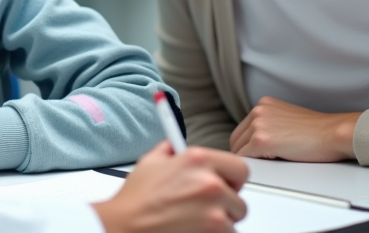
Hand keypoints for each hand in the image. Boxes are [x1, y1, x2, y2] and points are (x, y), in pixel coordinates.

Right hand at [93, 142, 247, 232]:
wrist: (128, 225)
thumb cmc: (137, 198)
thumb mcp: (151, 161)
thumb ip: (171, 149)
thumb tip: (177, 145)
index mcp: (198, 159)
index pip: (239, 167)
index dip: (232, 177)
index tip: (226, 182)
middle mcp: (210, 183)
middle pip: (240, 197)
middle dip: (226, 201)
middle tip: (207, 204)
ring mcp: (214, 210)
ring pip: (234, 218)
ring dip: (220, 219)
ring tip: (196, 218)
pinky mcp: (214, 232)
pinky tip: (194, 227)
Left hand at [230, 96, 358, 161]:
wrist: (334, 133)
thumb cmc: (319, 131)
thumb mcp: (288, 119)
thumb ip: (270, 124)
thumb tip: (256, 142)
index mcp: (264, 104)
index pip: (242, 129)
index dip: (248, 145)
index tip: (257, 155)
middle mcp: (258, 110)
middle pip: (236, 139)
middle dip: (246, 153)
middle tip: (261, 163)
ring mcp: (258, 124)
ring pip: (239, 149)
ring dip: (251, 159)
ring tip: (272, 162)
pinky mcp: (261, 140)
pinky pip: (246, 157)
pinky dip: (256, 164)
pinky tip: (274, 162)